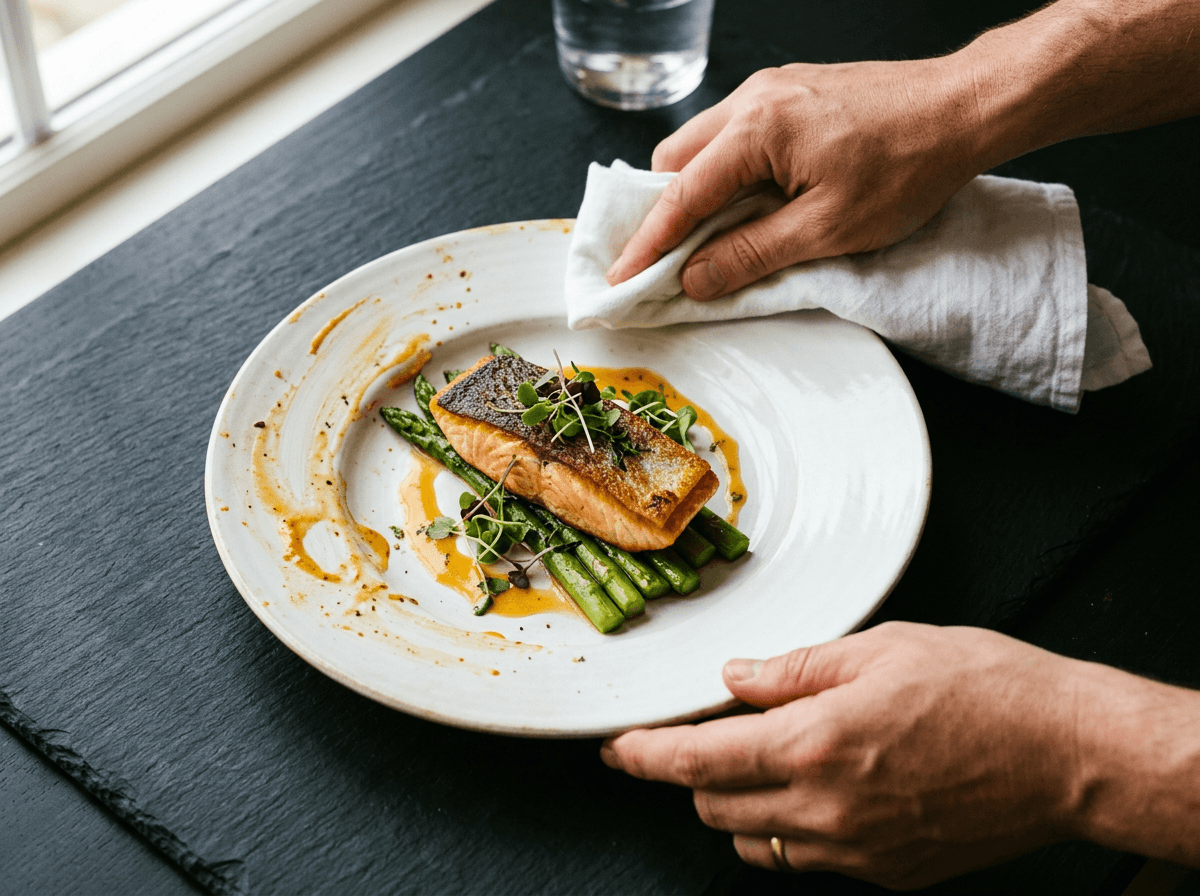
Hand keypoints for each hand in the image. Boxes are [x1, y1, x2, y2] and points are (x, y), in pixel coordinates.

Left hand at [602, 622, 1101, 887]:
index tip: (617, 750)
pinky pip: (809, 862)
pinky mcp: (888, 873)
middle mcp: (825, 809)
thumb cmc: (984, 688)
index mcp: (813, 745)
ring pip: (755, 843)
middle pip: (713, 809)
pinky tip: (820, 792)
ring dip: (739, 806)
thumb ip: (794, 669)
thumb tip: (735, 678)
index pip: (695, 762)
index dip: (644, 757)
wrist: (1070, 753)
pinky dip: (791, 830)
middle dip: (693, 775)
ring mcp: (857, 851)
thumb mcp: (880, 649)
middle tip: (708, 737)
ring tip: (766, 761)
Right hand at [605, 60, 982, 299]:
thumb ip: (751, 254)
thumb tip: (694, 279)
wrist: (965, 108)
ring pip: (703, 146)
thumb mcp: (827, 229)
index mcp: (755, 129)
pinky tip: (748, 206)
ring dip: (698, 194)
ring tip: (710, 240)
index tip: (619, 279)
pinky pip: (735, 136)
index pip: (679, 196)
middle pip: (676, 161)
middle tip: (665, 263)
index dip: (645, 244)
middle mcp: (752, 99)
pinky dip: (727, 175)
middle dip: (663, 213)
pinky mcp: (792, 94)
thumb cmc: (908, 165)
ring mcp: (772, 91)